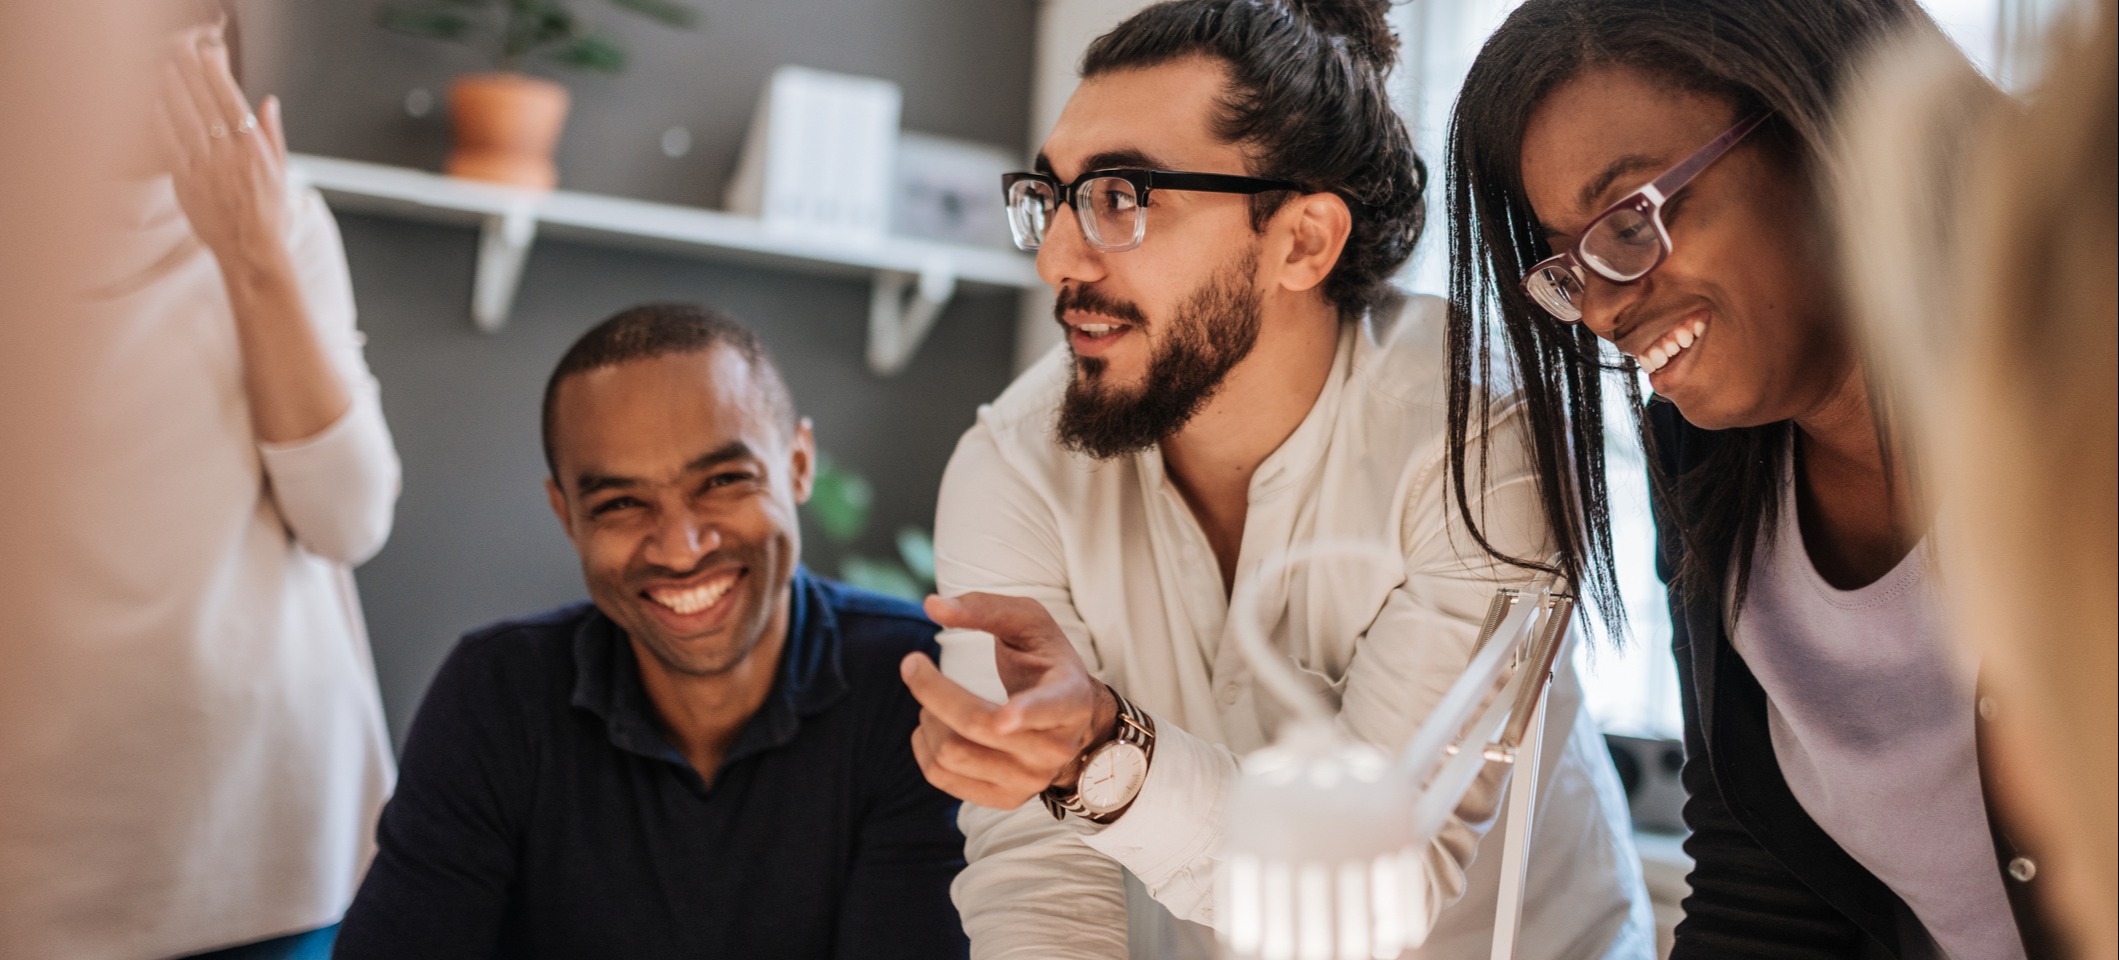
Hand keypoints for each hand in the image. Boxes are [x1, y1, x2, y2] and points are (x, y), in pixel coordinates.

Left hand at [153, 21, 288, 266]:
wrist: (251, 251)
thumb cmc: (269, 215)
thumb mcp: (281, 171)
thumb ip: (271, 134)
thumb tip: (268, 102)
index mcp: (255, 150)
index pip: (233, 101)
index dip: (219, 75)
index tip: (211, 55)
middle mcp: (229, 155)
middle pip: (206, 104)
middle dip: (192, 75)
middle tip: (182, 55)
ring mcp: (205, 168)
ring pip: (185, 120)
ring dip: (173, 91)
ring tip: (165, 71)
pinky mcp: (185, 182)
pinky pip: (169, 145)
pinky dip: (161, 122)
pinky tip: (154, 104)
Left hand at [900, 593, 1118, 808]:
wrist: (1073, 720)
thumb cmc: (1045, 662)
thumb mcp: (1028, 623)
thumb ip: (985, 608)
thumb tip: (932, 606)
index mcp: (1070, 698)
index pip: (1049, 708)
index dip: (1026, 713)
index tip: (1004, 719)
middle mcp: (1055, 747)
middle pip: (976, 725)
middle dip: (931, 689)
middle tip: (912, 662)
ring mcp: (1031, 779)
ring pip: (951, 753)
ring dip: (928, 717)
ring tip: (934, 700)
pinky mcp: (1006, 798)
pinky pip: (942, 777)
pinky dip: (923, 747)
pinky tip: (933, 725)